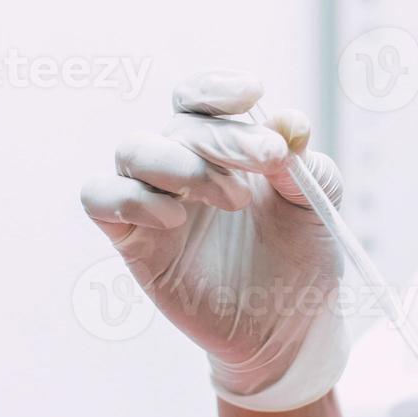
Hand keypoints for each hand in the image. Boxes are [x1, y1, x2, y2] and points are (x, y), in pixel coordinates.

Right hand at [80, 70, 348, 410]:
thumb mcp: (317, 207)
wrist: (290, 329)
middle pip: (180, 124)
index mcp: (222, 148)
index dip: (217, 87)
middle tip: (270, 159)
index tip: (254, 92)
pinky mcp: (133, 241)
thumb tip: (290, 123)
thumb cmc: (299, 260)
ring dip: (180, 162)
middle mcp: (181, 165)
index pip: (200, 99)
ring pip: (132, 149)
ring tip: (232, 199)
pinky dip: (130, 197)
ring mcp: (154, 201)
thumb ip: (307, 166)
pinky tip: (174, 219)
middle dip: (226, 137)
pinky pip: (100, 197)